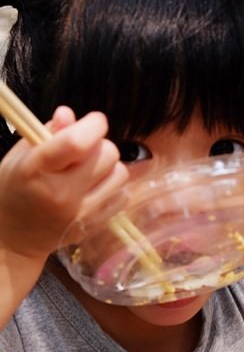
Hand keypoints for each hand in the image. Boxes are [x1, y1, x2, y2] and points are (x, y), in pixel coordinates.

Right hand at [0, 106, 128, 261]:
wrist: (14, 237)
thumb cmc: (16, 188)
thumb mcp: (20, 155)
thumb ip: (48, 132)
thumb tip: (70, 115)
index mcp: (37, 170)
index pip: (77, 143)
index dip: (94, 125)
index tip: (94, 121)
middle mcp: (61, 193)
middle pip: (107, 154)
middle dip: (99, 145)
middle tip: (83, 152)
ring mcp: (81, 213)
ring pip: (120, 174)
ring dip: (108, 167)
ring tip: (88, 171)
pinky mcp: (94, 225)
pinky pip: (122, 196)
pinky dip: (112, 188)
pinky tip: (94, 189)